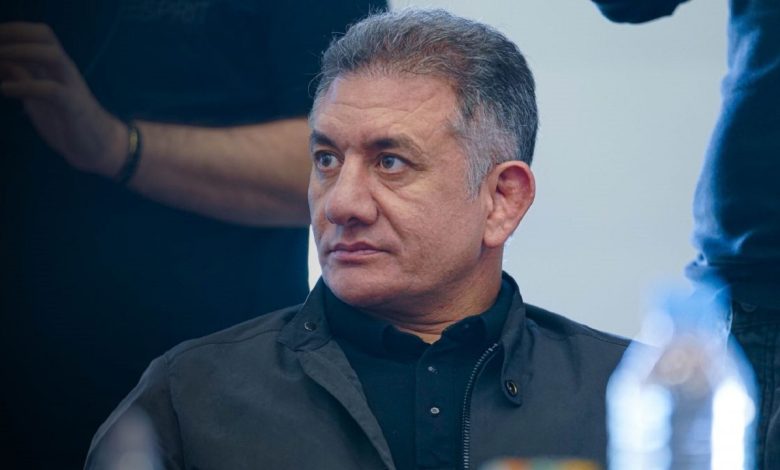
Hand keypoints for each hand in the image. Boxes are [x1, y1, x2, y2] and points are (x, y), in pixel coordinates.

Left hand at [0, 22, 126, 176]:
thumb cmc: (67, 121)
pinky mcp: (73, 107)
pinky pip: (51, 90)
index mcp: (59, 68)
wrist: (98, 147)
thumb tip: (3, 62)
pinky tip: (5, 90)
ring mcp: (72, 87)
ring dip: (21, 52)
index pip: (40, 34)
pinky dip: (24, 86)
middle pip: (45, 37)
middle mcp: (66, 72)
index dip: (15, 29)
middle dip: (15, 34)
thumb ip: (23, 78)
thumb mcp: (38, 97)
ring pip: (51, 56)